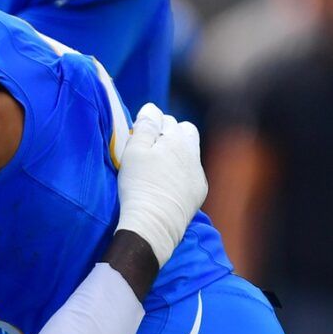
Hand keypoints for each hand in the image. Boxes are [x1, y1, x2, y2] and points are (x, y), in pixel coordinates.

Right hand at [117, 103, 206, 265]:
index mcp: (175, 138)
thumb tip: (152, 108)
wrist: (154, 225)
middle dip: (169, 134)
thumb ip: (145, 126)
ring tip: (159, 167)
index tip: (138, 139)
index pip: (163, 119)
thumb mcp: (134, 152)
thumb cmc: (139, 186)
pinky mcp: (199, 190)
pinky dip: (181, 172)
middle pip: (184, 131)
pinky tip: (167, 184)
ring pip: (190, 151)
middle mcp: (191, 152)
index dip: (150, 126)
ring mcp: (197, 172)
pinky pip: (192, 172)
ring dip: (177, 153)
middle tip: (150, 150)